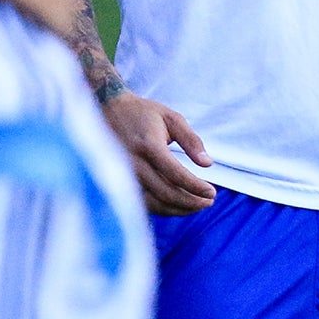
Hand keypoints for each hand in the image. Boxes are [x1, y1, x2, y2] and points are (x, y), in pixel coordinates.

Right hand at [102, 91, 216, 215]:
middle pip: (165, 193)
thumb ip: (191, 141)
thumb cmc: (142, 113)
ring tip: (198, 205)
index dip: (196, 187)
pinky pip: (142, 203)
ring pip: (154, 202)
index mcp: (148, 146)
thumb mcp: (171, 118)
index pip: (175, 174)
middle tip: (209, 202)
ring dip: (179, 209)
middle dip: (191, 202)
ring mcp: (124, 176)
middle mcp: (133, 164)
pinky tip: (179, 205)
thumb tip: (207, 164)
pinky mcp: (118, 182)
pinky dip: (163, 208)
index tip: (212, 193)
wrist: (105, 110)